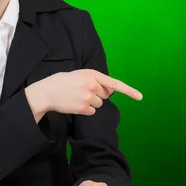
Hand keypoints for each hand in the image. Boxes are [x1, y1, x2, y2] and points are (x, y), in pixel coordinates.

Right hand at [25, 69, 141, 120]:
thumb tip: (109, 91)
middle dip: (97, 94)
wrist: (46, 92)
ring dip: (90, 103)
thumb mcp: (79, 75)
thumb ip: (94, 80)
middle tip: (82, 91)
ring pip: (99, 104)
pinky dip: (85, 110)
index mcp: (92, 74)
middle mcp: (92, 85)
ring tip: (76, 97)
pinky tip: (74, 104)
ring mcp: (88, 97)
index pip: (114, 83)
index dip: (129, 91)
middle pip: (105, 95)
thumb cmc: (62, 82)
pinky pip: (92, 112)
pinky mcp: (83, 108)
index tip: (140, 97)